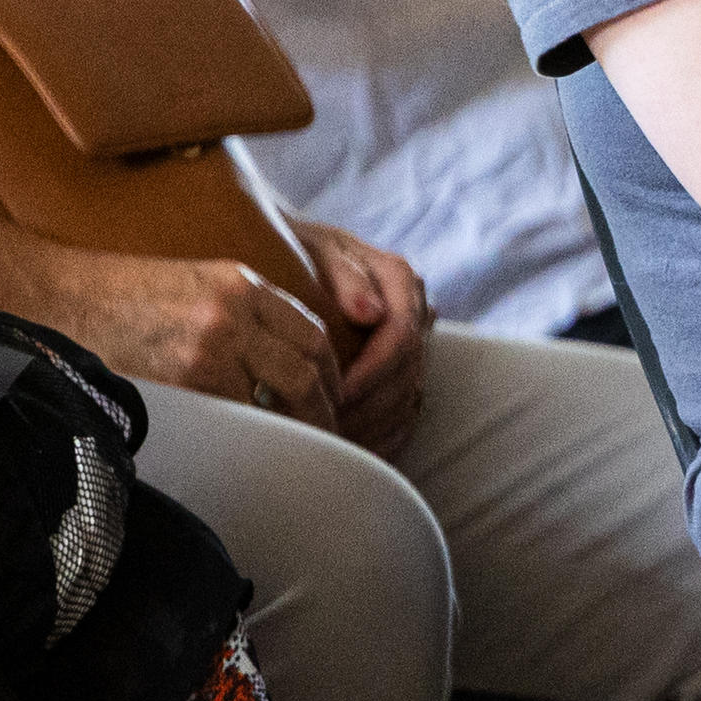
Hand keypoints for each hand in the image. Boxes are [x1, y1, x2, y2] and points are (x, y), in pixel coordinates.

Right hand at [17, 243, 344, 429]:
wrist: (49, 295)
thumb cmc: (114, 297)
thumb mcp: (190, 284)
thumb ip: (239, 315)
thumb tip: (277, 367)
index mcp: (239, 284)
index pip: (311, 333)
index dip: (331, 373)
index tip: (333, 399)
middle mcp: (233, 311)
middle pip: (307, 368)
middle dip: (325, 407)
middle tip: (329, 436)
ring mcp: (209, 346)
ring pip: (281, 395)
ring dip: (297, 427)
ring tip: (299, 452)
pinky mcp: (182, 379)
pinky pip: (237, 415)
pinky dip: (252, 436)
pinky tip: (252, 452)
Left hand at [297, 223, 431, 459]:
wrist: (289, 250)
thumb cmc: (293, 247)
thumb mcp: (312, 247)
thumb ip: (343, 275)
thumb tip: (370, 312)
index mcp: (397, 278)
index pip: (400, 337)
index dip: (370, 373)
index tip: (333, 395)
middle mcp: (412, 309)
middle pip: (406, 375)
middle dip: (368, 408)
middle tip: (328, 432)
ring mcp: (410, 339)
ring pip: (408, 398)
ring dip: (374, 427)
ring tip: (335, 446)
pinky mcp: (401, 364)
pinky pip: (405, 410)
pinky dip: (384, 436)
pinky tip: (356, 452)